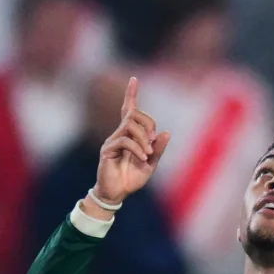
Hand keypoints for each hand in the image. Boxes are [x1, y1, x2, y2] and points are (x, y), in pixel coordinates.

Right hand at [94, 77, 170, 206]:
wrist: (117, 194)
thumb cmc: (131, 179)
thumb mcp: (151, 164)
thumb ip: (158, 149)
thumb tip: (166, 132)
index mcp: (130, 135)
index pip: (129, 109)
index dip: (131, 94)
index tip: (134, 79)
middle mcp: (119, 134)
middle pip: (133, 114)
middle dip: (148, 123)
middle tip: (153, 141)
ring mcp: (112, 141)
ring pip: (129, 125)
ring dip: (143, 138)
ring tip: (148, 154)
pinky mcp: (107, 150)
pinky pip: (124, 141)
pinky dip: (137, 148)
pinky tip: (143, 158)